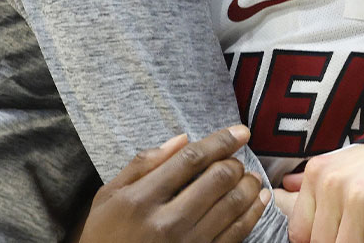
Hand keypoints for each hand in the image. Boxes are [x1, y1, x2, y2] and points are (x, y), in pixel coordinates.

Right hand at [73, 125, 271, 242]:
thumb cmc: (104, 235)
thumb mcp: (109, 196)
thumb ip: (143, 164)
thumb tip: (182, 139)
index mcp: (141, 199)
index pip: (190, 159)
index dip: (220, 141)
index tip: (239, 132)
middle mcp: (166, 221)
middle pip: (216, 179)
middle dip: (235, 163)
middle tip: (238, 158)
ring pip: (232, 205)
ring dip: (249, 185)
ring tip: (251, 177)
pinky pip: (235, 234)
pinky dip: (252, 214)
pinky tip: (259, 200)